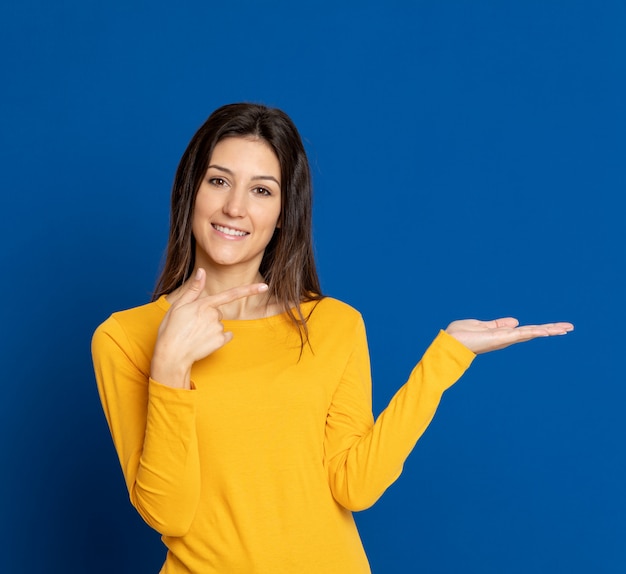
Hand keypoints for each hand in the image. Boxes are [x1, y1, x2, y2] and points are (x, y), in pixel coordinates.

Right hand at [151, 268, 268, 387]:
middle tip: (192, 326)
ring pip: (220, 325)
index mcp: (204, 304)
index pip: (230, 294)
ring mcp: (218, 328)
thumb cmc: (171, 329)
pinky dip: (218, 339)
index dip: (249, 290)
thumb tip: (201, 271)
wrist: (171, 354)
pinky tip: (204, 342)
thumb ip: (193, 289)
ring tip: (194, 335)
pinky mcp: (220, 341)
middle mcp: (214, 315)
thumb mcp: (178, 306)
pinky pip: (226, 336)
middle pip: (219, 312)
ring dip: (210, 329)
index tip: (265, 286)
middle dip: (208, 317)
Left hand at [445, 317, 573, 354]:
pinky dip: (537, 331)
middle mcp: (506, 338)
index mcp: (501, 334)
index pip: (524, 330)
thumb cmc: (460, 335)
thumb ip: (497, 323)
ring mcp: (506, 339)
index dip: (539, 328)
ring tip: (567, 328)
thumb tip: (515, 321)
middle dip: (550, 330)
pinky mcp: (503, 339)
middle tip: (569, 328)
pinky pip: (523, 333)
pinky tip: (550, 330)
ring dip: (550, 330)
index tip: (554, 327)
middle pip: (533, 332)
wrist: (450, 343)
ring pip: (532, 333)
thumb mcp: (481, 325)